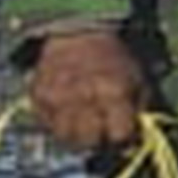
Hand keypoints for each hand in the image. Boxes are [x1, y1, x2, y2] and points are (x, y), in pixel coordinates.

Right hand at [20, 26, 144, 160]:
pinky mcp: (38, 97)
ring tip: (85, 125)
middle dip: (98, 141)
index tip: (124, 133)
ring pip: (65, 138)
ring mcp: (56, 98)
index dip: (124, 138)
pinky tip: (69, 113)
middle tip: (102, 132)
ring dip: (76, 137)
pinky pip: (47, 125)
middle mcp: (83, 98)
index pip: (119, 136)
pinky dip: (58, 124)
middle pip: (89, 142)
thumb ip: (139, 111)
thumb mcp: (138, 80)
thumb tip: (136, 141)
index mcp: (113, 93)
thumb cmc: (115, 61)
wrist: (79, 35)